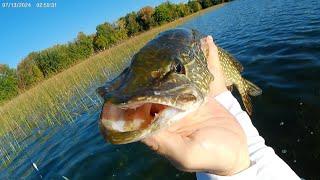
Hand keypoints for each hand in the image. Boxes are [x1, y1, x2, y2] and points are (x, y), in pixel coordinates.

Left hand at [142, 36, 249, 175]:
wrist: (238, 151)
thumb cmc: (211, 156)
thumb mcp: (186, 154)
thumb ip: (164, 143)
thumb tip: (139, 129)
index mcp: (161, 125)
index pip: (141, 107)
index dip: (134, 94)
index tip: (131, 77)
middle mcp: (170, 111)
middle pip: (158, 88)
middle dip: (154, 72)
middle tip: (153, 52)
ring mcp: (186, 101)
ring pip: (179, 78)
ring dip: (178, 61)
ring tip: (176, 42)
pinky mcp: (202, 95)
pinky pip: (202, 74)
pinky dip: (205, 58)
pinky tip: (205, 42)